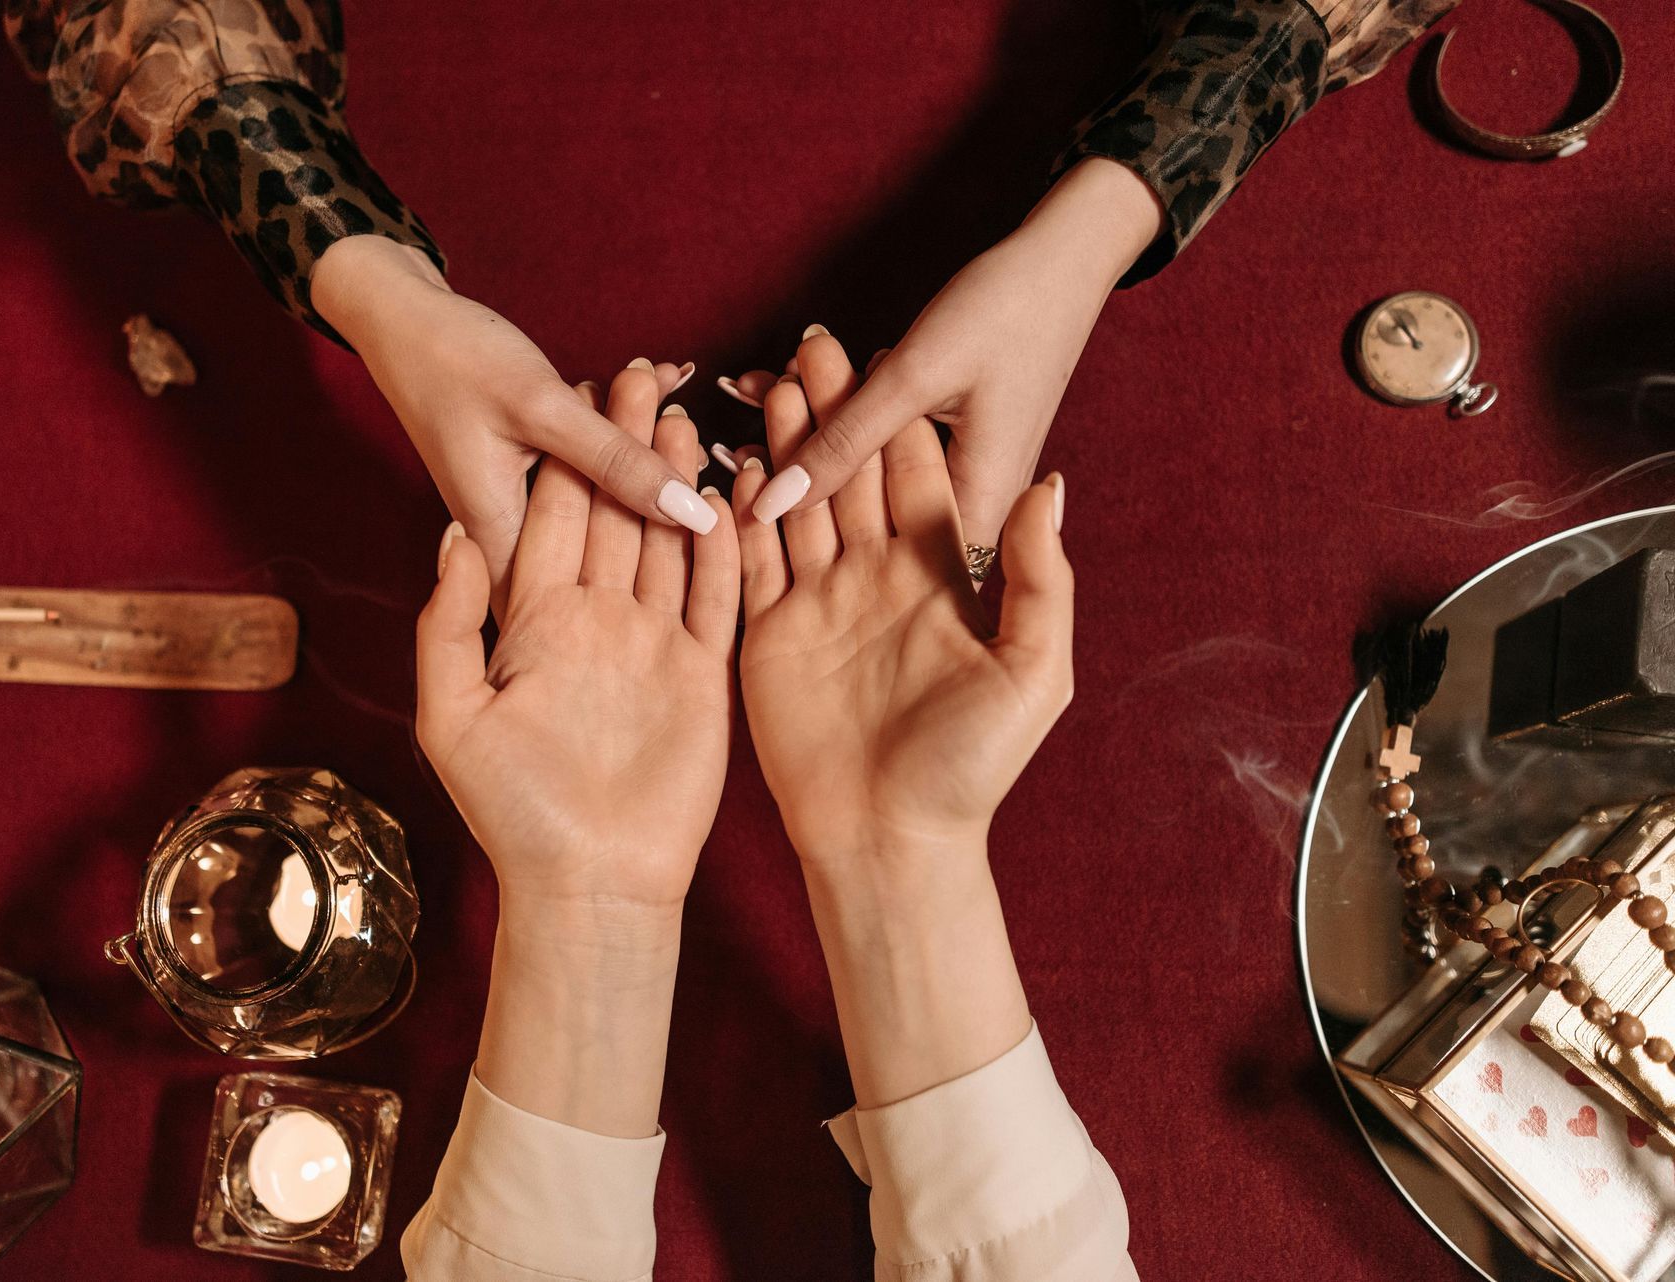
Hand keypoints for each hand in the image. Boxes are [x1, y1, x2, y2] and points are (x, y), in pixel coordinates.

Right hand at [312, 237, 715, 607]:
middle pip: (602, 551)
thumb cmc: (455, 357)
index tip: (710, 553)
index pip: (581, 602)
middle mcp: (509, 534)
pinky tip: (661, 381)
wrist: (400, 314)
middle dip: (658, 508)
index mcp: (502, 538)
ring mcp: (521, 503)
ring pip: (603, 500)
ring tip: (681, 406)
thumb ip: (615, 461)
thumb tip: (692, 513)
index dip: (648, 587)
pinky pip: (592, 464)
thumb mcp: (541, 407)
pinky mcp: (531, 472)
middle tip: (704, 462)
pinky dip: (624, 428)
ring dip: (645, 455)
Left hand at [415, 364, 739, 914]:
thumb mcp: (451, 714)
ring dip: (676, 482)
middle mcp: (597, 623)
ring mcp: (654, 645)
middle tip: (643, 377)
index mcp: (536, 623)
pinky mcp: (704, 674)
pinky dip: (726, 546)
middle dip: (626, 447)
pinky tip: (732, 493)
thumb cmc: (513, 811)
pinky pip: (718, 597)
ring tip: (689, 417)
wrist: (591, 884)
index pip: (554, 519)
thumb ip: (450, 622)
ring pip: (668, 544)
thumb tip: (454, 536)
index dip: (566, 456)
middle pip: (614, 515)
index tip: (578, 390)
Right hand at [734, 332, 1072, 869]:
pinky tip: (724, 461)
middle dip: (830, 408)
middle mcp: (874, 578)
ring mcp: (818, 603)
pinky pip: (749, 558)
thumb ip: (1037, 580)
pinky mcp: (768, 634)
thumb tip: (1050, 489)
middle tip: (807, 345)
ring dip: (782, 444)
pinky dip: (737, 510)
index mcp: (936, 578)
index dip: (898, 414)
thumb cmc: (971, 769)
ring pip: (798, 501)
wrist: (891, 844)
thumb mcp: (1033, 673)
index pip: (913, 474)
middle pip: (851, 472)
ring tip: (763, 383)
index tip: (880, 350)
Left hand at [736, 158, 1158, 549]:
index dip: (812, 542)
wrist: (1066, 251)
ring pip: (865, 471)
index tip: (749, 510)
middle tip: (733, 444)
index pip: (885, 560)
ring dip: (808, 434)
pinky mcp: (944, 437)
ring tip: (751, 398)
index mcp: (978, 506)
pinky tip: (776, 381)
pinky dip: (833, 410)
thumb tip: (770, 505)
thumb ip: (843, 442)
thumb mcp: (914, 376)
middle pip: (866, 515)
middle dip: (798, 476)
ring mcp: (957, 468)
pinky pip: (877, 436)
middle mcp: (970, 501)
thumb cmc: (1006, 310)